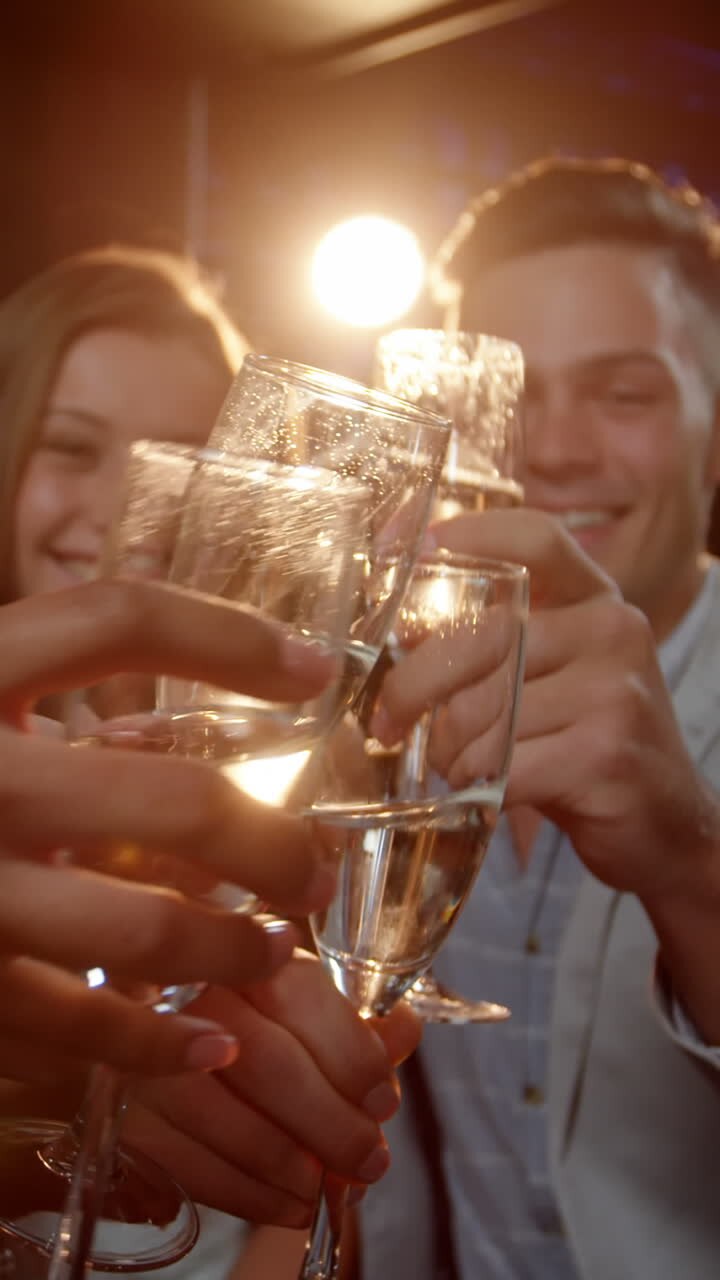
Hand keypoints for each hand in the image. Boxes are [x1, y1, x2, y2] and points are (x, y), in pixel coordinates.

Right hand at [0, 579, 336, 1080]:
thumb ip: (32, 672)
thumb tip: (191, 665)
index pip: (119, 616)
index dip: (231, 637)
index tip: (317, 670)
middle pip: (172, 800)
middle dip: (273, 840)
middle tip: (314, 865)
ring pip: (142, 927)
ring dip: (235, 945)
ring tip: (279, 944)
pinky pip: (74, 1023)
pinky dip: (155, 1042)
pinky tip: (211, 1042)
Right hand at [126, 953, 421, 1226]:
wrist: (144, 1019)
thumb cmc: (241, 1007)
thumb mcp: (296, 997)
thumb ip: (353, 1018)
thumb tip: (404, 1034)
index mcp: (239, 948)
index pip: (300, 996)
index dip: (351, 1054)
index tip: (383, 1098)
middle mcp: (184, 990)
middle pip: (267, 1064)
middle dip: (330, 1123)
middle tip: (369, 1159)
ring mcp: (142, 1050)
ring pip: (224, 1120)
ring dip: (289, 1164)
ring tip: (331, 1188)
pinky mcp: (117, 1109)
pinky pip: (186, 1161)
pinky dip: (246, 1193)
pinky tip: (288, 1205)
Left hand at [376, 510, 716, 901]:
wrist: (666, 820)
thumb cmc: (586, 741)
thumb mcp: (556, 673)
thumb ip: (502, 641)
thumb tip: (401, 629)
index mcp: (597, 598)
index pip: (535, 537)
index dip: (467, 534)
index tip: (402, 548)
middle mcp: (612, 629)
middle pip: (481, 637)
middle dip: (412, 686)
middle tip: (388, 721)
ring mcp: (615, 690)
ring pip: (483, 711)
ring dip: (448, 749)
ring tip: (453, 765)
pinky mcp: (606, 752)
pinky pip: (503, 763)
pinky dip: (476, 784)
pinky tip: (482, 790)